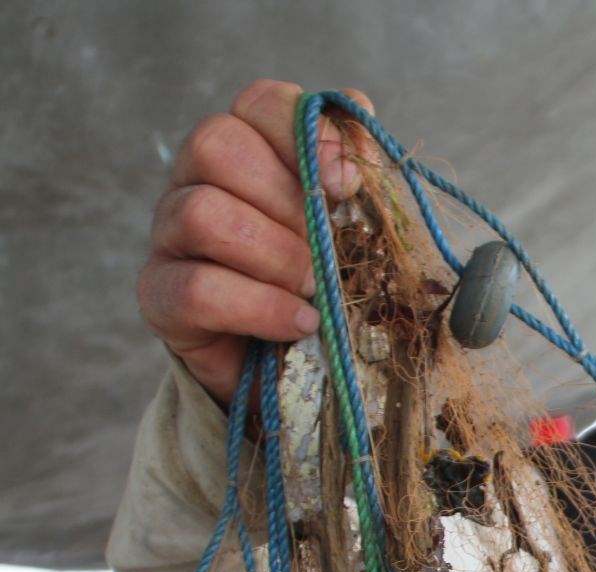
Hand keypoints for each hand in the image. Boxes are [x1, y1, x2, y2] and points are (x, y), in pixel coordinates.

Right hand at [136, 80, 371, 406]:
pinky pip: (198, 289)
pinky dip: (260, 307)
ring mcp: (169, 236)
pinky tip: (299, 322)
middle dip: (288, 202)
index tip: (344, 184)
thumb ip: (353, 171)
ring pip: (202, 214)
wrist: (297, 365)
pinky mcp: (160, 296)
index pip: (259, 103)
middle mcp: (194, 180)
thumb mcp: (352, 226)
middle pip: (217, 146)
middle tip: (325, 251)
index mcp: (245, 150)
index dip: (304, 135)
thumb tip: (358, 116)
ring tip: (313, 290)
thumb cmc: (325, 282)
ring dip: (276, 256)